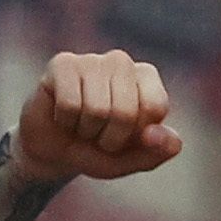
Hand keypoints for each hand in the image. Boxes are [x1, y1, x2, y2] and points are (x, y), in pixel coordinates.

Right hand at [13, 51, 181, 185]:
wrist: (53, 151)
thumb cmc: (96, 149)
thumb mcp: (130, 160)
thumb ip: (156, 152)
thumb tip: (168, 138)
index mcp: (147, 78)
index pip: (154, 108)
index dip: (136, 135)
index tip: (123, 135)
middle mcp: (122, 62)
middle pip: (125, 111)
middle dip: (109, 138)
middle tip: (97, 134)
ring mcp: (91, 59)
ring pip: (96, 109)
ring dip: (85, 130)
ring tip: (81, 124)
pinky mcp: (62, 64)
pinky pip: (70, 104)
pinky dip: (65, 121)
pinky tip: (63, 115)